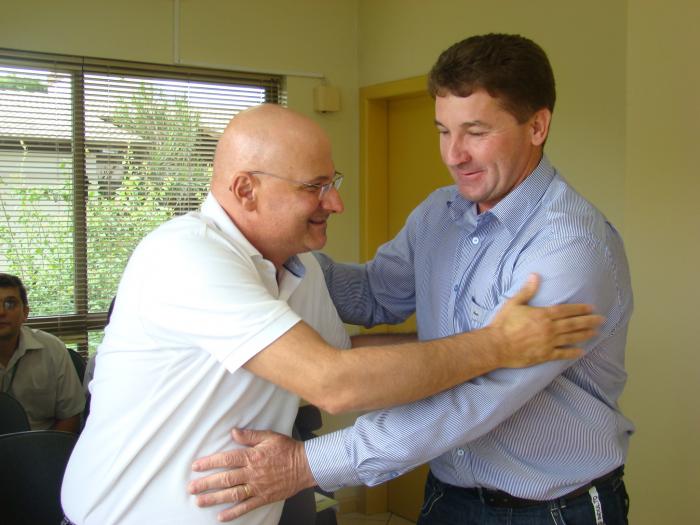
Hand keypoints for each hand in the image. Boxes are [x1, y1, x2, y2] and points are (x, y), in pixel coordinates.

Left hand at [188, 428, 315, 521]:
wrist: (306, 465)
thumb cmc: (287, 449)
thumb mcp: (269, 436)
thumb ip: (250, 436)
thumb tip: (233, 432)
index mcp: (252, 457)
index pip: (226, 460)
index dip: (209, 463)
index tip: (196, 467)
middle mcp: (252, 473)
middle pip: (225, 479)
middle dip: (206, 484)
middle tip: (191, 488)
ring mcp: (257, 487)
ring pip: (232, 494)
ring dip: (214, 498)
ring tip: (199, 502)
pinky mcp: (264, 497)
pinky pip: (246, 507)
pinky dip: (233, 513)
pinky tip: (221, 517)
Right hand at [489, 273, 603, 367]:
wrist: (496, 345)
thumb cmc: (503, 324)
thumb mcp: (513, 303)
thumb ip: (527, 291)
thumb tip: (535, 275)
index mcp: (542, 315)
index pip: (566, 310)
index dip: (580, 309)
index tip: (591, 308)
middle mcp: (549, 328)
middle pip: (573, 324)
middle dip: (589, 321)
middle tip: (601, 320)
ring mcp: (548, 343)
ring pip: (571, 338)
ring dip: (585, 335)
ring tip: (596, 333)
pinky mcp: (544, 355)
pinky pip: (562, 354)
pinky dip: (572, 353)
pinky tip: (581, 352)